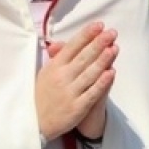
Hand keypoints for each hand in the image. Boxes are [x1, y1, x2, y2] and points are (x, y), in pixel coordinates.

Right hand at [35, 22, 116, 142]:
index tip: (99, 25)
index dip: (86, 35)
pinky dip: (102, 83)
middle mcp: (62, 77)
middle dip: (99, 43)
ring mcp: (70, 92)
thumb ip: (56, 58)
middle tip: (112, 32)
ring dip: (103, 60)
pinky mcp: (77, 107)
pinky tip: (112, 72)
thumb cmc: (42, 94)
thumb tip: (59, 42)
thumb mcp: (45, 73)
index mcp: (54, 67)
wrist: (35, 123)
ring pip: (90, 73)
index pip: (72, 47)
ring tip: (114, 48)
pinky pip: (92, 93)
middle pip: (83, 57)